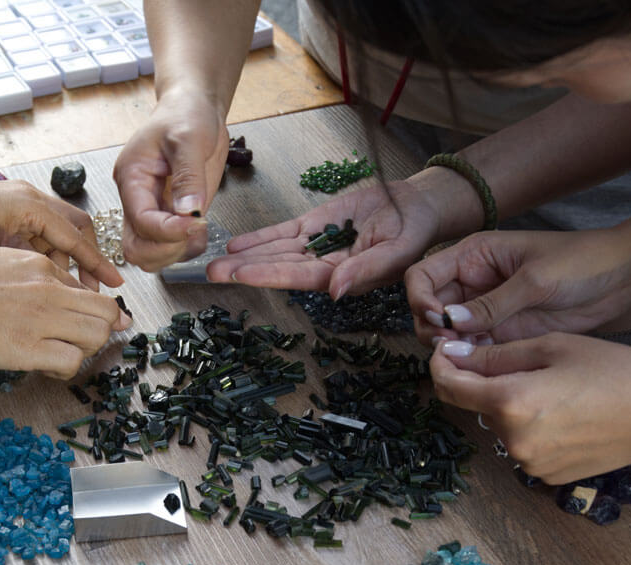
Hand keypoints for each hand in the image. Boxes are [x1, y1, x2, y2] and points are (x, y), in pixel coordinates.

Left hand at [0, 175, 122, 291]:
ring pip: (56, 231)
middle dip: (85, 261)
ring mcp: (18, 199)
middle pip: (75, 229)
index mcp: (31, 206)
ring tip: (57, 289)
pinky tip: (33, 275)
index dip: (97, 265)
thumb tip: (61, 294)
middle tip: (88, 292)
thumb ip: (31, 269)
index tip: (116, 284)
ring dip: (61, 259)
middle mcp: (30, 197)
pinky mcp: (6, 205)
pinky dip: (42, 252)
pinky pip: (37, 230)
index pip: (77, 238)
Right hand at [0, 247, 129, 378]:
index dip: (91, 313)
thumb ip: (29, 276)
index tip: (84, 325)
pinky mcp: (28, 348)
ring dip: (85, 350)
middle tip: (80, 343)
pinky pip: (72, 361)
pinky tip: (47, 368)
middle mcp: (49, 289)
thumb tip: (47, 292)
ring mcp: (41, 318)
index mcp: (41, 266)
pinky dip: (66, 370)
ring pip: (98, 336)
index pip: (89, 291)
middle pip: (106, 312)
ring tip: (62, 355)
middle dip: (100, 330)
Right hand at [113, 96, 228, 270]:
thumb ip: (188, 176)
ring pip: (149, 254)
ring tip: (199, 229)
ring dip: (175, 252)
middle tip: (193, 231)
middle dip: (165, 249)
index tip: (195, 222)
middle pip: (135, 247)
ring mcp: (152, 209)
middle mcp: (136, 199)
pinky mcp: (169, 215)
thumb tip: (188, 211)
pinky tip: (200, 230)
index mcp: (132, 177)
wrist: (193, 109)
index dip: (167, 230)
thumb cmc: (185, 114)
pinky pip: (170, 247)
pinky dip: (186, 248)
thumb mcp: (190, 138)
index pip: (140, 220)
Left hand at [207, 169, 464, 297]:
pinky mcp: (316, 224)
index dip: (269, 274)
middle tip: (212, 273)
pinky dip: (260, 237)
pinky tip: (236, 243)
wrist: (418, 207)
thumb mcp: (398, 253)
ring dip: (246, 256)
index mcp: (344, 276)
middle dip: (245, 270)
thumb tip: (334, 291)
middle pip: (279, 267)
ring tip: (214, 262)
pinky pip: (283, 232)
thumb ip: (366, 271)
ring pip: (276, 251)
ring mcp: (318, 244)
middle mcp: (325, 264)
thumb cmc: (415, 233)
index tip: (240, 274)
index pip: (300, 277)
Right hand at [405, 209, 630, 346]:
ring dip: (450, 347)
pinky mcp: (504, 333)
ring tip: (470, 356)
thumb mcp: (536, 279)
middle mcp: (473, 282)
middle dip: (433, 328)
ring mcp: (487, 310)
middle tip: (453, 345)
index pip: (423, 275)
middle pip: (428, 308)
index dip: (421, 298)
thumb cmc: (583, 262)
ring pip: (447, 333)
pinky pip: (474, 348)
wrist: (624, 278)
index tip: (440, 319)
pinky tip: (484, 364)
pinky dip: (471, 359)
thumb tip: (450, 322)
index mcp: (473, 255)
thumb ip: (493, 303)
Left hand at [430, 332, 630, 482]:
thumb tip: (454, 356)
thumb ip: (496, 354)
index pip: (450, 387)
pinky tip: (566, 412)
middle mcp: (513, 440)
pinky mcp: (547, 476)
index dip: (441, 365)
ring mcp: (530, 463)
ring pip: (502, 426)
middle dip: (485, 382)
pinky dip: (532, 427)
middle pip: (477, 406)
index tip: (446, 351)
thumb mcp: (552, 347)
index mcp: (510, 402)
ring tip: (556, 387)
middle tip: (521, 361)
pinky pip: (524, 445)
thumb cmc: (615, 371)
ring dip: (511, 406)